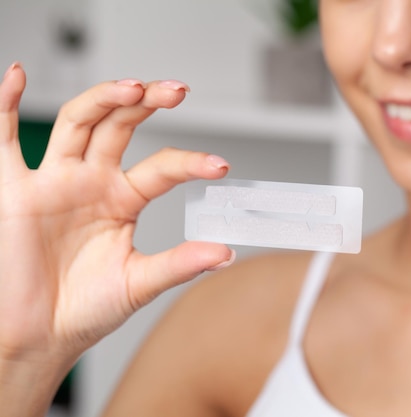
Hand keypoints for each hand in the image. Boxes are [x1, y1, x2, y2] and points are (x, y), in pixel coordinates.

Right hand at [0, 63, 233, 363]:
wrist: (39, 337)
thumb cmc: (85, 309)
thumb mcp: (139, 282)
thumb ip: (179, 264)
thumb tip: (226, 254)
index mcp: (123, 199)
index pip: (161, 168)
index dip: (189, 163)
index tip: (219, 166)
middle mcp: (92, 181)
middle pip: (121, 126)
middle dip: (147, 103)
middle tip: (177, 91)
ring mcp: (54, 180)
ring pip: (77, 122)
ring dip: (102, 99)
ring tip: (133, 88)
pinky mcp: (14, 190)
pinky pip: (3, 140)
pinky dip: (3, 105)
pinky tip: (16, 75)